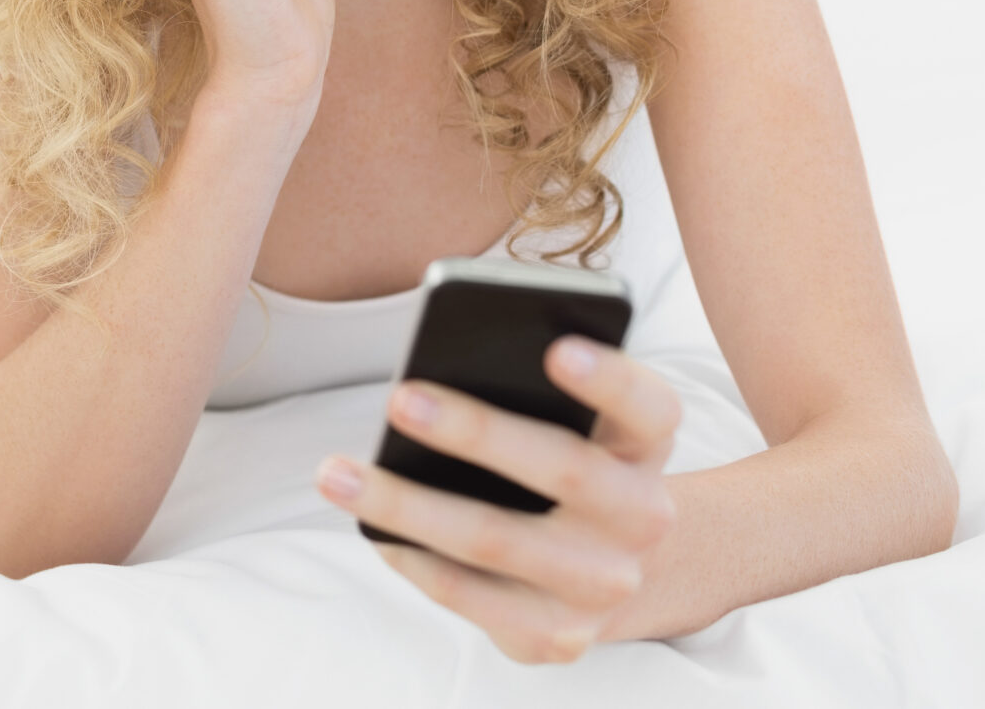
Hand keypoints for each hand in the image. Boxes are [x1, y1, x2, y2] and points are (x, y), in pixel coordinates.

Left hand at [315, 337, 682, 664]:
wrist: (620, 568)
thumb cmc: (577, 463)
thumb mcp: (585, 424)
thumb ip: (541, 392)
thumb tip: (440, 376)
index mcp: (649, 446)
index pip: (648, 405)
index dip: (609, 376)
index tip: (555, 347)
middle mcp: (643, 517)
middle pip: (563, 468)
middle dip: (476, 431)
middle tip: (399, 398)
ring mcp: (604, 585)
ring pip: (495, 540)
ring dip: (405, 505)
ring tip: (336, 472)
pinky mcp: (558, 636)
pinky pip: (469, 598)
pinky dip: (414, 560)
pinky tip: (372, 531)